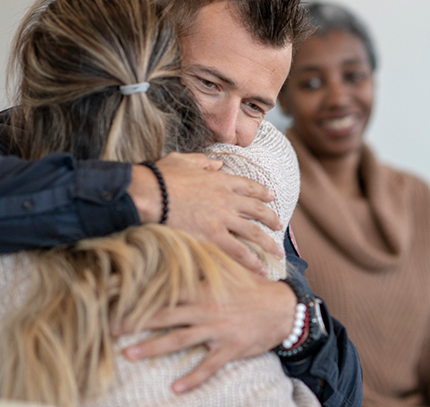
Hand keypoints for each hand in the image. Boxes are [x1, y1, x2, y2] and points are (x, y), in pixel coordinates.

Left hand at [120, 277, 296, 393]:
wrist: (283, 308)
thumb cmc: (253, 288)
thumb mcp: (230, 269)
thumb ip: (206, 260)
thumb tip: (183, 243)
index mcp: (203, 289)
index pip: (165, 288)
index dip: (140, 290)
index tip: (115, 292)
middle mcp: (206, 309)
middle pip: (165, 316)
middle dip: (135, 322)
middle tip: (109, 327)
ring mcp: (217, 330)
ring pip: (179, 340)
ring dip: (153, 348)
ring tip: (129, 355)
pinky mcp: (230, 348)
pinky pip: (208, 366)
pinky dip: (193, 378)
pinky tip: (176, 388)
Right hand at [129, 152, 282, 273]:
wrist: (150, 193)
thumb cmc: (161, 177)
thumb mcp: (184, 160)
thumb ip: (204, 162)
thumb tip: (218, 162)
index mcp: (220, 180)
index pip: (248, 186)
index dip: (262, 192)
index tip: (271, 196)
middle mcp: (227, 199)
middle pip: (257, 210)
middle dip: (272, 219)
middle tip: (279, 225)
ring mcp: (222, 219)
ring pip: (254, 233)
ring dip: (269, 244)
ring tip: (279, 253)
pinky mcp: (213, 236)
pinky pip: (238, 251)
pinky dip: (252, 262)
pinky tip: (261, 270)